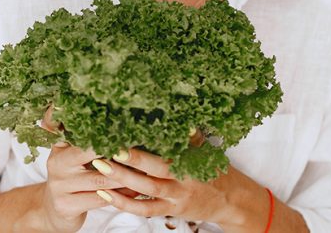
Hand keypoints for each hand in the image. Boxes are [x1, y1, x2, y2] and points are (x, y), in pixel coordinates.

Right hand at [41, 104, 140, 199]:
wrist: (53, 210)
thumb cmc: (70, 175)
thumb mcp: (68, 151)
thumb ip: (77, 132)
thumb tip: (97, 110)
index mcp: (59, 147)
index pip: (78, 133)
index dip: (101, 129)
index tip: (124, 124)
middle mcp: (57, 165)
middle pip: (93, 154)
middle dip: (119, 150)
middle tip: (141, 143)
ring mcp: (60, 187)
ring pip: (102, 179)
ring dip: (126, 175)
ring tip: (146, 168)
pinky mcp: (67, 206)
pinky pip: (101, 199)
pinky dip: (121, 194)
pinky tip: (136, 189)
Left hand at [89, 145, 250, 225]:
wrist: (231, 201)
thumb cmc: (216, 170)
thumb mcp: (206, 150)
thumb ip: (191, 137)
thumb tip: (181, 118)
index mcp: (190, 163)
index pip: (164, 152)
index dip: (144, 146)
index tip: (123, 135)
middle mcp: (182, 182)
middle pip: (153, 172)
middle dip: (129, 162)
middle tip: (105, 151)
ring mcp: (175, 199)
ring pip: (146, 191)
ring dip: (121, 181)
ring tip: (99, 168)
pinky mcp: (169, 212)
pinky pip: (144, 210)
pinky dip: (124, 203)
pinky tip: (106, 194)